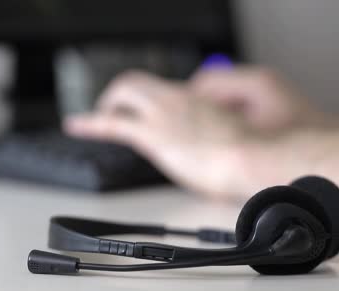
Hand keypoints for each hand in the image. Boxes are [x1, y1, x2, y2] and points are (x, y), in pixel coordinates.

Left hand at [64, 69, 324, 197]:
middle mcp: (180, 99)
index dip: (158, 102)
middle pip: (139, 83)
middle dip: (124, 96)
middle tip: (115, 109)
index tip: (154, 113)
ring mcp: (165, 113)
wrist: (258, 158)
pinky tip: (77, 126)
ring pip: (124, 94)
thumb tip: (220, 135)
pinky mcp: (152, 134)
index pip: (170, 92)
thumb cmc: (261, 151)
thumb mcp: (249, 134)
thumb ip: (228, 128)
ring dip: (108, 106)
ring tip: (94, 120)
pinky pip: (111, 123)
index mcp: (203, 99)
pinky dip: (91, 123)